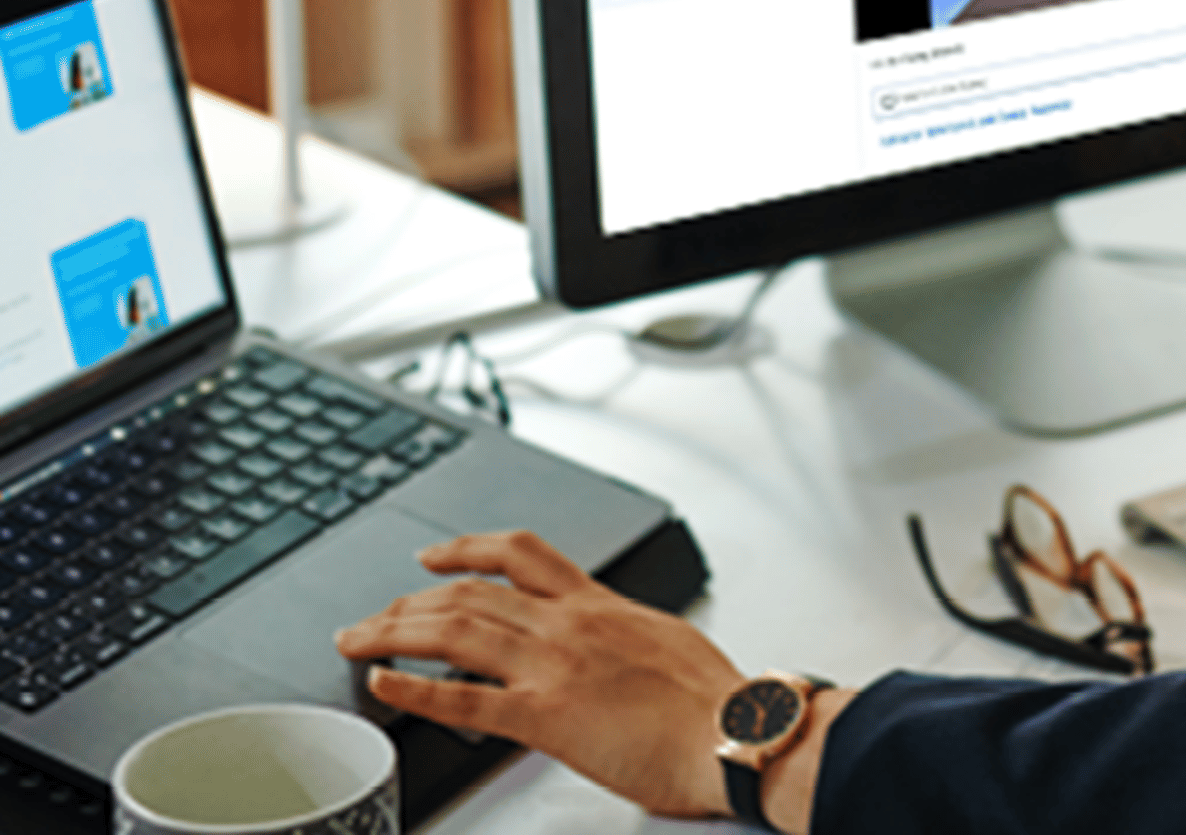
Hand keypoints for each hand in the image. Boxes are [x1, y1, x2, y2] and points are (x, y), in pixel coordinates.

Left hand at [334, 529, 742, 820]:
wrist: (736, 731)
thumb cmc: (714, 701)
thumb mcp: (667, 643)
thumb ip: (625, 639)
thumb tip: (613, 649)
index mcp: (600, 606)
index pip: (524, 556)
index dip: (469, 548)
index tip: (435, 556)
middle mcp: (570, 625)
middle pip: (472, 591)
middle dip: (410, 599)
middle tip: (374, 614)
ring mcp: (555, 667)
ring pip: (456, 630)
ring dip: (394, 631)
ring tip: (357, 639)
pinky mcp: (548, 716)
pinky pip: (465, 699)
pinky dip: (415, 690)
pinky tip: (384, 684)